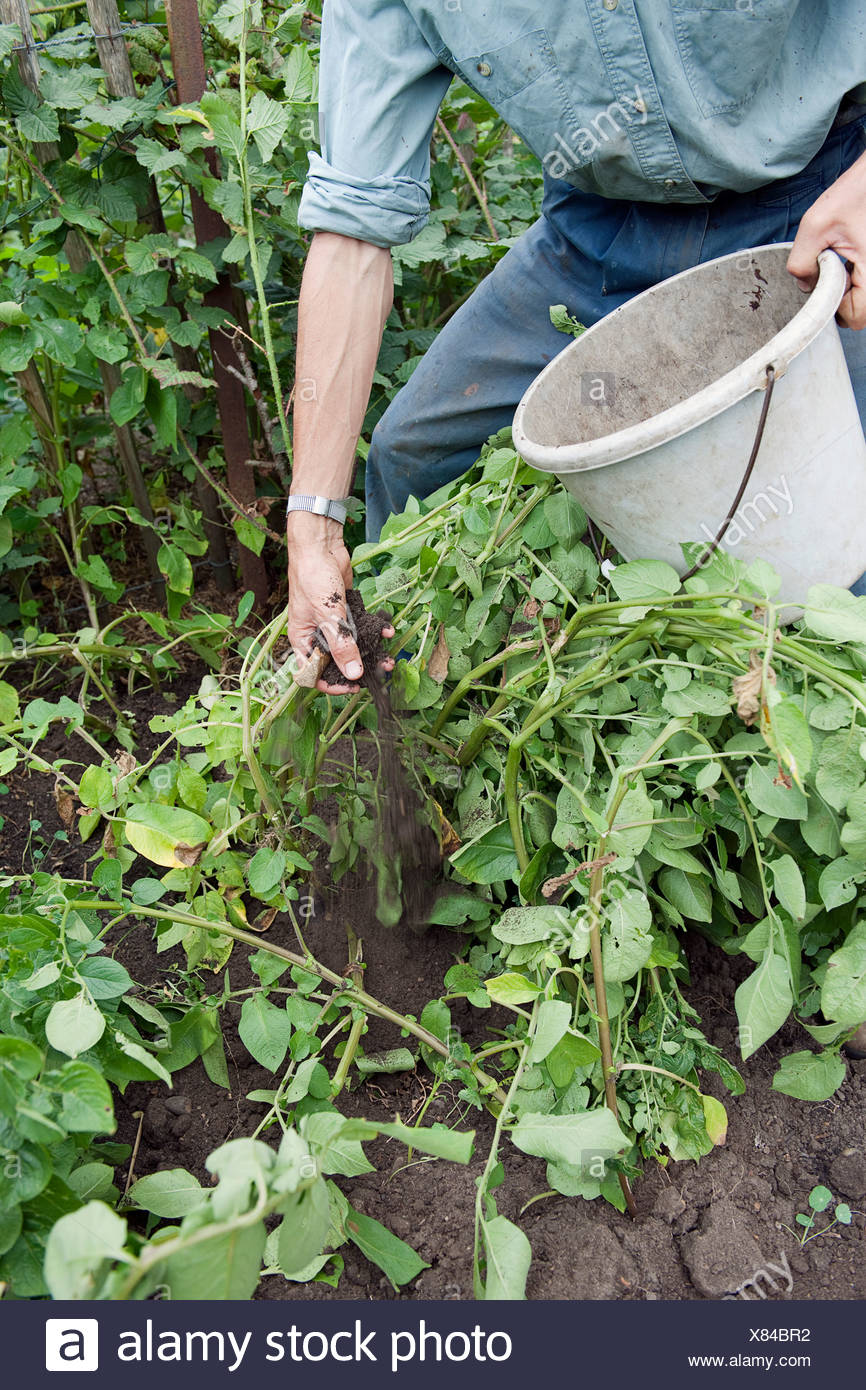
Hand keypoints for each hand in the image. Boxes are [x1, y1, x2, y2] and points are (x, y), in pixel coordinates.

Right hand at [286, 513, 394, 694]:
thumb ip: (342, 646)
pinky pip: (362, 627)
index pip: (313, 674)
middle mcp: (317, 635)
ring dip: (371, 652)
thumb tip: (353, 674)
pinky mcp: (347, 611)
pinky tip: (388, 631)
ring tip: (389, 659)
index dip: (331, 685)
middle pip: (337, 662)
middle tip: (378, 675)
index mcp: (303, 640)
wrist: (320, 545)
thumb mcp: (328, 617)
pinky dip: (375, 630)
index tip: (352, 688)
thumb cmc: (313, 579)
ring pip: (353, 646)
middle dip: (358, 669)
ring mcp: (332, 623)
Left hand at [787, 147, 865, 329]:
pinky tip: (847, 258)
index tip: (825, 283)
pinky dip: (853, 279)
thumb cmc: (851, 195)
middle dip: (840, 299)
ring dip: (847, 289)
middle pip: (859, 313)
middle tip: (832, 269)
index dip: (833, 308)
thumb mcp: (815, 226)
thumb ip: (801, 262)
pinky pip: (865, 288)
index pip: (855, 317)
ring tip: (841, 259)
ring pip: (863, 302)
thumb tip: (804, 287)